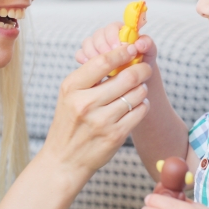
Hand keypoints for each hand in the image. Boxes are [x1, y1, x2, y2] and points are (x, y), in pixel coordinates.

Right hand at [42, 44, 152, 179]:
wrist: (64, 160)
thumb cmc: (69, 122)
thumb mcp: (70, 95)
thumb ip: (90, 75)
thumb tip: (120, 53)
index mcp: (72, 88)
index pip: (102, 62)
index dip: (121, 52)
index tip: (131, 48)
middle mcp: (86, 104)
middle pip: (126, 77)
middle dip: (141, 69)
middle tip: (145, 68)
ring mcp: (101, 121)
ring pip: (137, 94)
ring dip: (142, 88)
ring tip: (138, 89)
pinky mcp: (115, 135)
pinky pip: (140, 111)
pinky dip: (143, 105)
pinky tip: (137, 105)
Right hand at [75, 22, 157, 68]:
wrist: (136, 84)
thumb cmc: (142, 66)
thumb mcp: (149, 55)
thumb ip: (148, 45)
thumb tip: (140, 43)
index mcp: (122, 32)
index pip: (113, 26)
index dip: (113, 35)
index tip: (118, 48)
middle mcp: (108, 38)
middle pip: (98, 34)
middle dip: (103, 46)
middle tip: (111, 59)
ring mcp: (97, 48)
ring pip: (87, 43)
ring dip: (94, 53)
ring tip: (103, 67)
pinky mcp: (89, 60)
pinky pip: (80, 54)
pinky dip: (84, 59)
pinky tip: (92, 70)